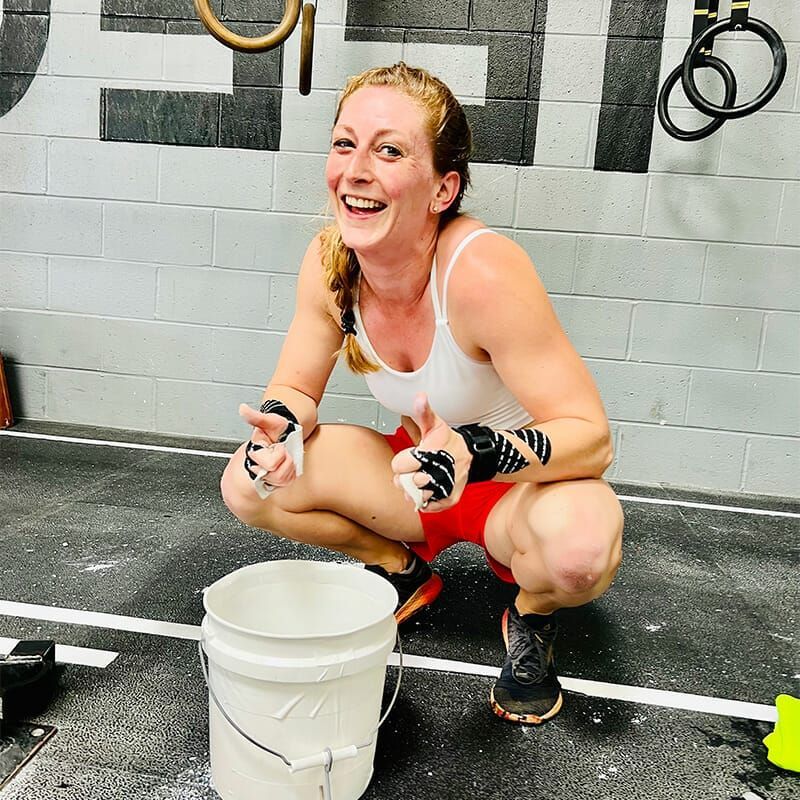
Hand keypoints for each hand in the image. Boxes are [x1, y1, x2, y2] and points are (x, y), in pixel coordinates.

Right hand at [239, 403, 296, 487]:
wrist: (283, 435)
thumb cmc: (276, 429)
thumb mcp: (268, 421)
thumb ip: (255, 416)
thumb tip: (243, 409)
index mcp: (255, 454)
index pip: (272, 463)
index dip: (278, 453)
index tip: (277, 445)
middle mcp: (259, 468)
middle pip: (278, 475)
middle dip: (285, 461)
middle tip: (282, 451)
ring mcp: (267, 476)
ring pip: (283, 480)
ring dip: (288, 467)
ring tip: (284, 457)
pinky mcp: (277, 481)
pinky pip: (288, 481)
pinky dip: (291, 472)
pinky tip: (286, 463)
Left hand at [390, 393, 470, 511]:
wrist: (471, 456)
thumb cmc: (447, 441)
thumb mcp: (435, 425)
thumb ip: (423, 413)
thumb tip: (419, 397)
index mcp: (431, 453)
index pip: (398, 466)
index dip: (403, 462)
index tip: (413, 456)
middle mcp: (439, 473)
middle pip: (404, 483)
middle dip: (407, 476)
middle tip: (416, 469)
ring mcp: (444, 488)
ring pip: (414, 496)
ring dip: (415, 490)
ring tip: (422, 478)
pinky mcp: (449, 500)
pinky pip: (427, 507)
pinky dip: (426, 500)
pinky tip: (430, 488)